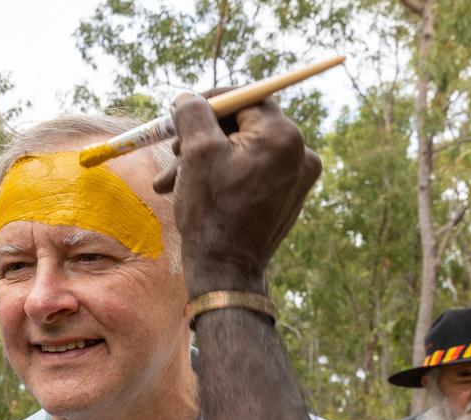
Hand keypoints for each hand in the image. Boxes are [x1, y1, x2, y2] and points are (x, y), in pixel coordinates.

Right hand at [155, 90, 320, 298]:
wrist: (226, 271)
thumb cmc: (211, 212)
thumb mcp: (196, 153)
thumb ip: (193, 113)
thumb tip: (188, 97)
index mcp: (283, 136)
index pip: (247, 98)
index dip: (211, 100)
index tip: (183, 108)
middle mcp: (301, 153)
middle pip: (245, 125)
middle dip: (202, 136)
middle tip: (172, 149)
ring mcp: (299, 177)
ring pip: (244, 151)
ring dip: (206, 160)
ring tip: (169, 181)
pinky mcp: (290, 196)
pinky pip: (253, 171)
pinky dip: (224, 176)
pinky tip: (193, 191)